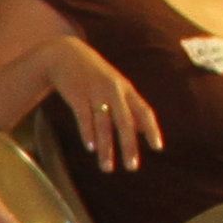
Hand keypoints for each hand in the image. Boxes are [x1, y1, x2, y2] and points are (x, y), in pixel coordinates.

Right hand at [38, 35, 165, 170]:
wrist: (65, 54)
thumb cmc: (94, 74)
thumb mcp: (115, 86)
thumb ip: (129, 107)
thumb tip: (142, 130)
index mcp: (126, 89)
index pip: (144, 111)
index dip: (152, 129)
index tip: (157, 148)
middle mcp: (114, 90)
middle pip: (125, 122)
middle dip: (129, 145)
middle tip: (132, 167)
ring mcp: (95, 92)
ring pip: (103, 124)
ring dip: (106, 148)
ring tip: (107, 168)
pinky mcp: (77, 95)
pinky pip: (84, 117)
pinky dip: (88, 133)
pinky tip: (91, 148)